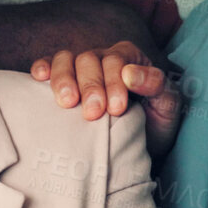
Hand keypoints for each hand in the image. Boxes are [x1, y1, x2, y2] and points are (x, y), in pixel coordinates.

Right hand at [30, 42, 179, 153]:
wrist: (139, 148)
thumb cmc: (154, 126)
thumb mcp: (168, 106)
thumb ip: (156, 86)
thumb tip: (130, 74)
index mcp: (130, 60)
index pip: (117, 60)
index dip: (114, 82)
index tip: (117, 109)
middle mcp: (103, 59)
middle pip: (89, 59)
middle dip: (91, 85)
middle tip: (93, 113)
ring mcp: (80, 69)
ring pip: (66, 59)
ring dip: (64, 79)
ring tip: (67, 102)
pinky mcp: (63, 82)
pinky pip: (50, 65)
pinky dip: (43, 67)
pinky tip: (39, 77)